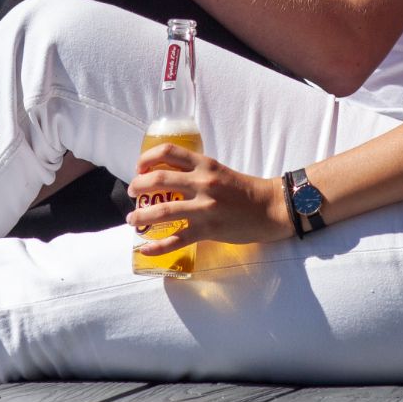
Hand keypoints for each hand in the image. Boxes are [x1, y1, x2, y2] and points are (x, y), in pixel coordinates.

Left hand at [126, 146, 294, 253]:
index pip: (169, 152)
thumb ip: (197, 173)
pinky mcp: (208, 229)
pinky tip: (144, 249)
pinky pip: (177, 239)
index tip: (140, 167)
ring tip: (132, 221)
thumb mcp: (220, 172)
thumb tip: (168, 180)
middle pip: (159, 179)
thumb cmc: (245, 190)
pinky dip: (157, 246)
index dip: (148, 158)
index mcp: (205, 164)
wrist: (271, 208)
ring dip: (141, 216)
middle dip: (138, 186)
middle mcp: (202, 182)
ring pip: (163, 210)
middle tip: (132, 193)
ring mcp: (205, 207)